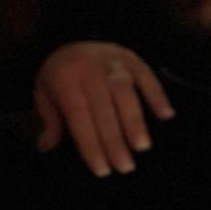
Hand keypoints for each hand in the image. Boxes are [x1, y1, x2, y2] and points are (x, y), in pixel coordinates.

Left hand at [34, 42, 174, 176]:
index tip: (102, 169)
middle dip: (115, 139)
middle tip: (125, 166)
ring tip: (142, 146)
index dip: (91, 144)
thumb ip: (49, 120)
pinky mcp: (132, 58)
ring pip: (125, 92)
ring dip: (135, 120)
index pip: (79, 116)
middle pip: (104, 108)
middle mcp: (90, 68)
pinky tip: (166, 116)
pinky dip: (157, 95)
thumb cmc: (61, 75)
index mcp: (65, 79)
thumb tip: (47, 147)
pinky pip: (147, 76)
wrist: (74, 39)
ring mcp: (113, 61)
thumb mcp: (44, 93)